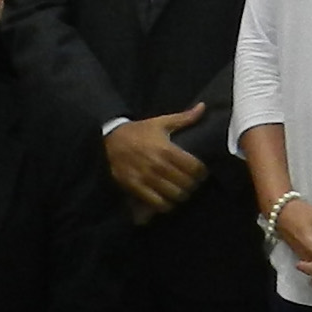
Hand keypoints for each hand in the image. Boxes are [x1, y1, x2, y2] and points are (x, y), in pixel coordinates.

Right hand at [103, 103, 208, 217]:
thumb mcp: (160, 122)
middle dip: (192, 185)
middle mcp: (158, 164)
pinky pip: (157, 203)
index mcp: (167, 149)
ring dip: (180, 195)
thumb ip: (184, 117)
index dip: (202, 172)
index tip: (200, 172)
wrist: (109, 139)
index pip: (195, 168)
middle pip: (187, 184)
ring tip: (180, 191)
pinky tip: (166, 199)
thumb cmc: (138, 131)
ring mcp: (146, 177)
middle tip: (191, 183)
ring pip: (175, 195)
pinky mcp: (135, 187)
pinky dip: (166, 204)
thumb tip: (203, 107)